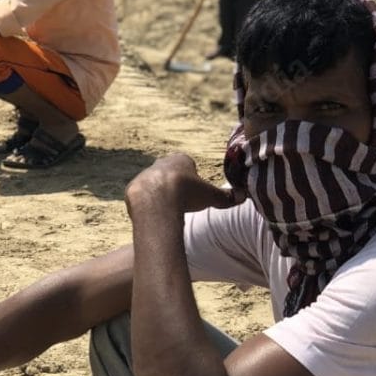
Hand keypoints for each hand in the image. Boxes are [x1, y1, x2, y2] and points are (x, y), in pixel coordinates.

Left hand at [125, 153, 242, 215]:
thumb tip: (243, 197)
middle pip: (169, 173)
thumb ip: (226, 197)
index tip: (194, 191)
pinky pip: (140, 197)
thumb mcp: (211, 196)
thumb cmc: (187, 195)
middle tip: (180, 202)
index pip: (187, 165)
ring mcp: (144, 175)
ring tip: (166, 212)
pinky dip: (146, 206)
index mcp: (180, 159)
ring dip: (158, 196)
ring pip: (153, 185)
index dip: (192, 178)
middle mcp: (160, 163)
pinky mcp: (132, 189)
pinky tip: (152, 216)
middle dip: (174, 185)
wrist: (157, 202)